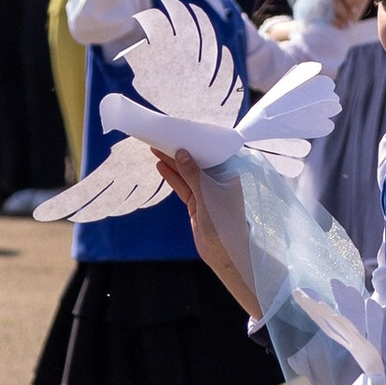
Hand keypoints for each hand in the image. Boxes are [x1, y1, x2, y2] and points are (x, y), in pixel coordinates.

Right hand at [156, 148, 257, 316]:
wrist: (223, 254)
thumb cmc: (223, 224)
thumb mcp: (206, 196)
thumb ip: (193, 174)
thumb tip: (182, 152)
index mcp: (229, 175)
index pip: (211, 153)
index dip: (197, 142)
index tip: (182, 130)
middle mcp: (219, 181)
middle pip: (197, 162)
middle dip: (181, 150)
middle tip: (163, 136)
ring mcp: (207, 192)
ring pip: (187, 173)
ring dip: (173, 162)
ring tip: (156, 147)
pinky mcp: (197, 203)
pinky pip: (183, 186)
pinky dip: (172, 176)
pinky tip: (161, 165)